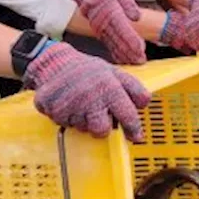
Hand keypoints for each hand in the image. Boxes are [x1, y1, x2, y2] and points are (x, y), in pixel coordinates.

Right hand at [24, 43, 150, 140]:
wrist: (55, 61)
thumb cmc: (88, 70)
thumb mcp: (114, 73)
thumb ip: (133, 88)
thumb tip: (145, 103)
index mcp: (109, 88)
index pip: (127, 116)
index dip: (133, 129)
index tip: (136, 137)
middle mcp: (91, 98)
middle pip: (102, 131)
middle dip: (101, 126)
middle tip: (97, 114)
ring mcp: (71, 105)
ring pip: (82, 128)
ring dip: (83, 120)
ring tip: (81, 104)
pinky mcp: (53, 110)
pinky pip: (65, 124)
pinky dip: (67, 117)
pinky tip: (69, 104)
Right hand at [59, 0, 145, 64]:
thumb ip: (127, 1)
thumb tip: (136, 17)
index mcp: (109, 9)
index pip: (122, 27)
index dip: (131, 39)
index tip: (141, 48)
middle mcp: (102, 21)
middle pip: (118, 39)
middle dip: (130, 51)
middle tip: (142, 60)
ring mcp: (99, 27)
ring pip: (112, 44)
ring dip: (124, 54)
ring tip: (136, 61)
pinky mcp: (98, 30)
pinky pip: (107, 43)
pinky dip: (116, 52)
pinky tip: (123, 58)